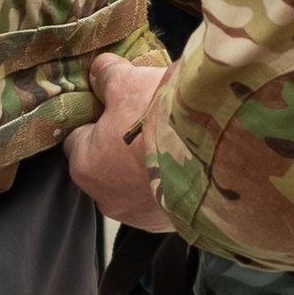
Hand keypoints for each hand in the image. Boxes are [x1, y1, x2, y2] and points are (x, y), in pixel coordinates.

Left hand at [64, 50, 171, 230]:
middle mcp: (106, 198)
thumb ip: (108, 76)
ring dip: (150, 166)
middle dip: (124, 144)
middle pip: (108, 164)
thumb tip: (101, 69)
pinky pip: (164, 199)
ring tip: (173, 139)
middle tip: (148, 119)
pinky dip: (172, 183)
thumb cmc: (160, 120)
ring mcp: (140, 216)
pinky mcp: (170, 225)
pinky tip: (188, 162)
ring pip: (137, 184)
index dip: (96, 119)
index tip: (114, 104)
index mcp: (84, 165)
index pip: (77, 138)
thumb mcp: (128, 83)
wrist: (216, 158)